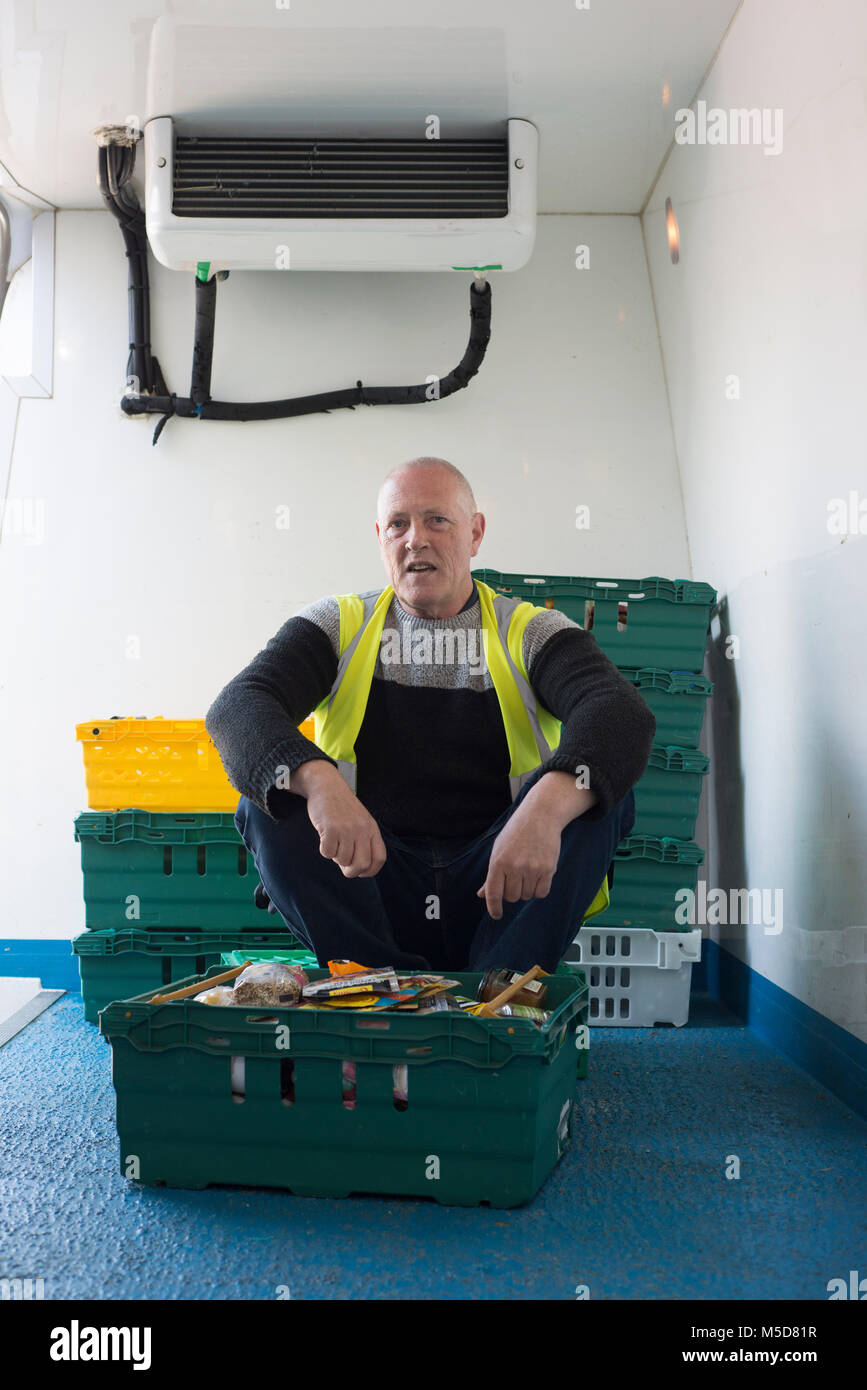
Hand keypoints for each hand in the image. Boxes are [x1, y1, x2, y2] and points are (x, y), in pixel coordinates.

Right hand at [293, 761, 386, 877]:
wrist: (327, 786)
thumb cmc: (342, 807)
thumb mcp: (361, 821)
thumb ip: (363, 841)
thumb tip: (357, 869)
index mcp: (372, 829)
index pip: (379, 859)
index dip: (370, 871)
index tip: (360, 871)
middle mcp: (362, 830)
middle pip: (362, 865)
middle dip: (351, 871)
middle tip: (343, 865)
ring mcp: (347, 829)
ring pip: (342, 860)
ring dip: (335, 856)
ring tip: (334, 841)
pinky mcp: (331, 828)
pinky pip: (328, 853)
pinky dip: (325, 850)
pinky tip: (325, 838)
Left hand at [476, 803, 561, 920]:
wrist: (540, 816)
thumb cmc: (516, 833)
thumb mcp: (498, 850)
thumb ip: (491, 875)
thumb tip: (481, 894)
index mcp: (498, 862)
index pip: (493, 893)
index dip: (493, 908)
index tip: (496, 915)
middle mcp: (514, 867)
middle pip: (511, 897)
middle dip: (512, 892)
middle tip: (515, 878)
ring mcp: (532, 869)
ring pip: (526, 896)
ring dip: (526, 890)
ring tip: (527, 872)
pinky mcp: (548, 869)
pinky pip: (541, 893)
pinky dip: (538, 890)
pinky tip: (537, 877)